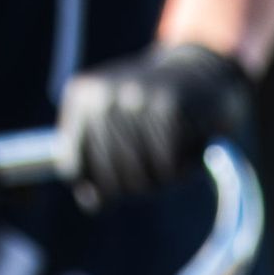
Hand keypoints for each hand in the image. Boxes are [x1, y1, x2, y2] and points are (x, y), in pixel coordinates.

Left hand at [58, 43, 252, 208]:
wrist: (201, 72)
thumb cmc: (153, 113)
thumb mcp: (115, 130)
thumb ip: (94, 165)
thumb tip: (92, 202)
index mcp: (81, 96)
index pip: (72, 166)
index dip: (98, 186)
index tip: (117, 180)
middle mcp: (102, 94)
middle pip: (108, 178)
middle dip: (134, 186)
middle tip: (151, 168)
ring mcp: (134, 98)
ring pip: (137, 177)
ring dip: (159, 181)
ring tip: (168, 157)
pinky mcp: (168, 106)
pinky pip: (166, 169)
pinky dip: (179, 172)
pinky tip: (185, 151)